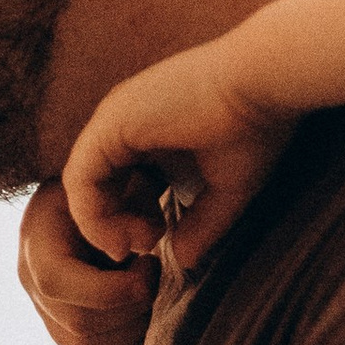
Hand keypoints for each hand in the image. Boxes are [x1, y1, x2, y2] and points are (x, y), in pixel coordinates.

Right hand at [17, 177, 159, 344]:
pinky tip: (135, 313)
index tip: (147, 261)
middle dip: (132, 307)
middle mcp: (32, 285)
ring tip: (141, 288)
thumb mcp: (119, 178)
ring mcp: (45, 314)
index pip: (56, 284)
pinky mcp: (64, 334)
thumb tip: (144, 243)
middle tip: (149, 269)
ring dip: (133, 328)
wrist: (93, 198)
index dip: (111, 287)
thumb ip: (133, 204)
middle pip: (80, 328)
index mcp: (36, 243)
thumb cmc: (110, 184)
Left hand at [60, 31, 291, 273]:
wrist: (265, 83)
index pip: (118, 181)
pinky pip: (80, 181)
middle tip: (145, 247)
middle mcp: (124, 121)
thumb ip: (202, 224)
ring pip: (81, 186)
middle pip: (97, 185)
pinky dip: (93, 217)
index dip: (130, 217)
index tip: (158, 240)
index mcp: (148, 129)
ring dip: (102, 227)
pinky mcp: (110, 124)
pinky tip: (123, 238)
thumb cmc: (256, 125)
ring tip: (136, 245)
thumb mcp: (227, 189)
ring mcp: (113, 119)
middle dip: (113, 225)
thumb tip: (184, 261)